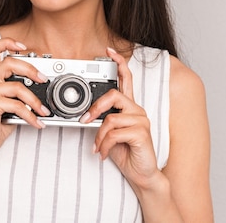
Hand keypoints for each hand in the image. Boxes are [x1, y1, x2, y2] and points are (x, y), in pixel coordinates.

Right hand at [0, 38, 49, 161]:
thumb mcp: (10, 104)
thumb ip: (19, 91)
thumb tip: (41, 85)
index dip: (8, 42)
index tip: (24, 46)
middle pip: (9, 62)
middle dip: (30, 69)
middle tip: (44, 79)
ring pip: (17, 87)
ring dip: (35, 100)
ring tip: (44, 111)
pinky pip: (16, 105)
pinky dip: (30, 115)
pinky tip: (36, 122)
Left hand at [81, 47, 159, 187]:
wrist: (141, 174)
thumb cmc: (125, 153)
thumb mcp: (109, 134)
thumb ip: (103, 120)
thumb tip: (87, 115)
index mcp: (129, 107)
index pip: (126, 79)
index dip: (119, 63)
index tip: (109, 50)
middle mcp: (137, 110)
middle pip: (113, 95)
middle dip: (95, 108)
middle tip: (85, 120)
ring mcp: (141, 121)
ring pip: (110, 119)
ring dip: (98, 136)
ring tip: (98, 147)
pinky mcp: (141, 133)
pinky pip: (114, 134)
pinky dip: (104, 145)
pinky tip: (105, 153)